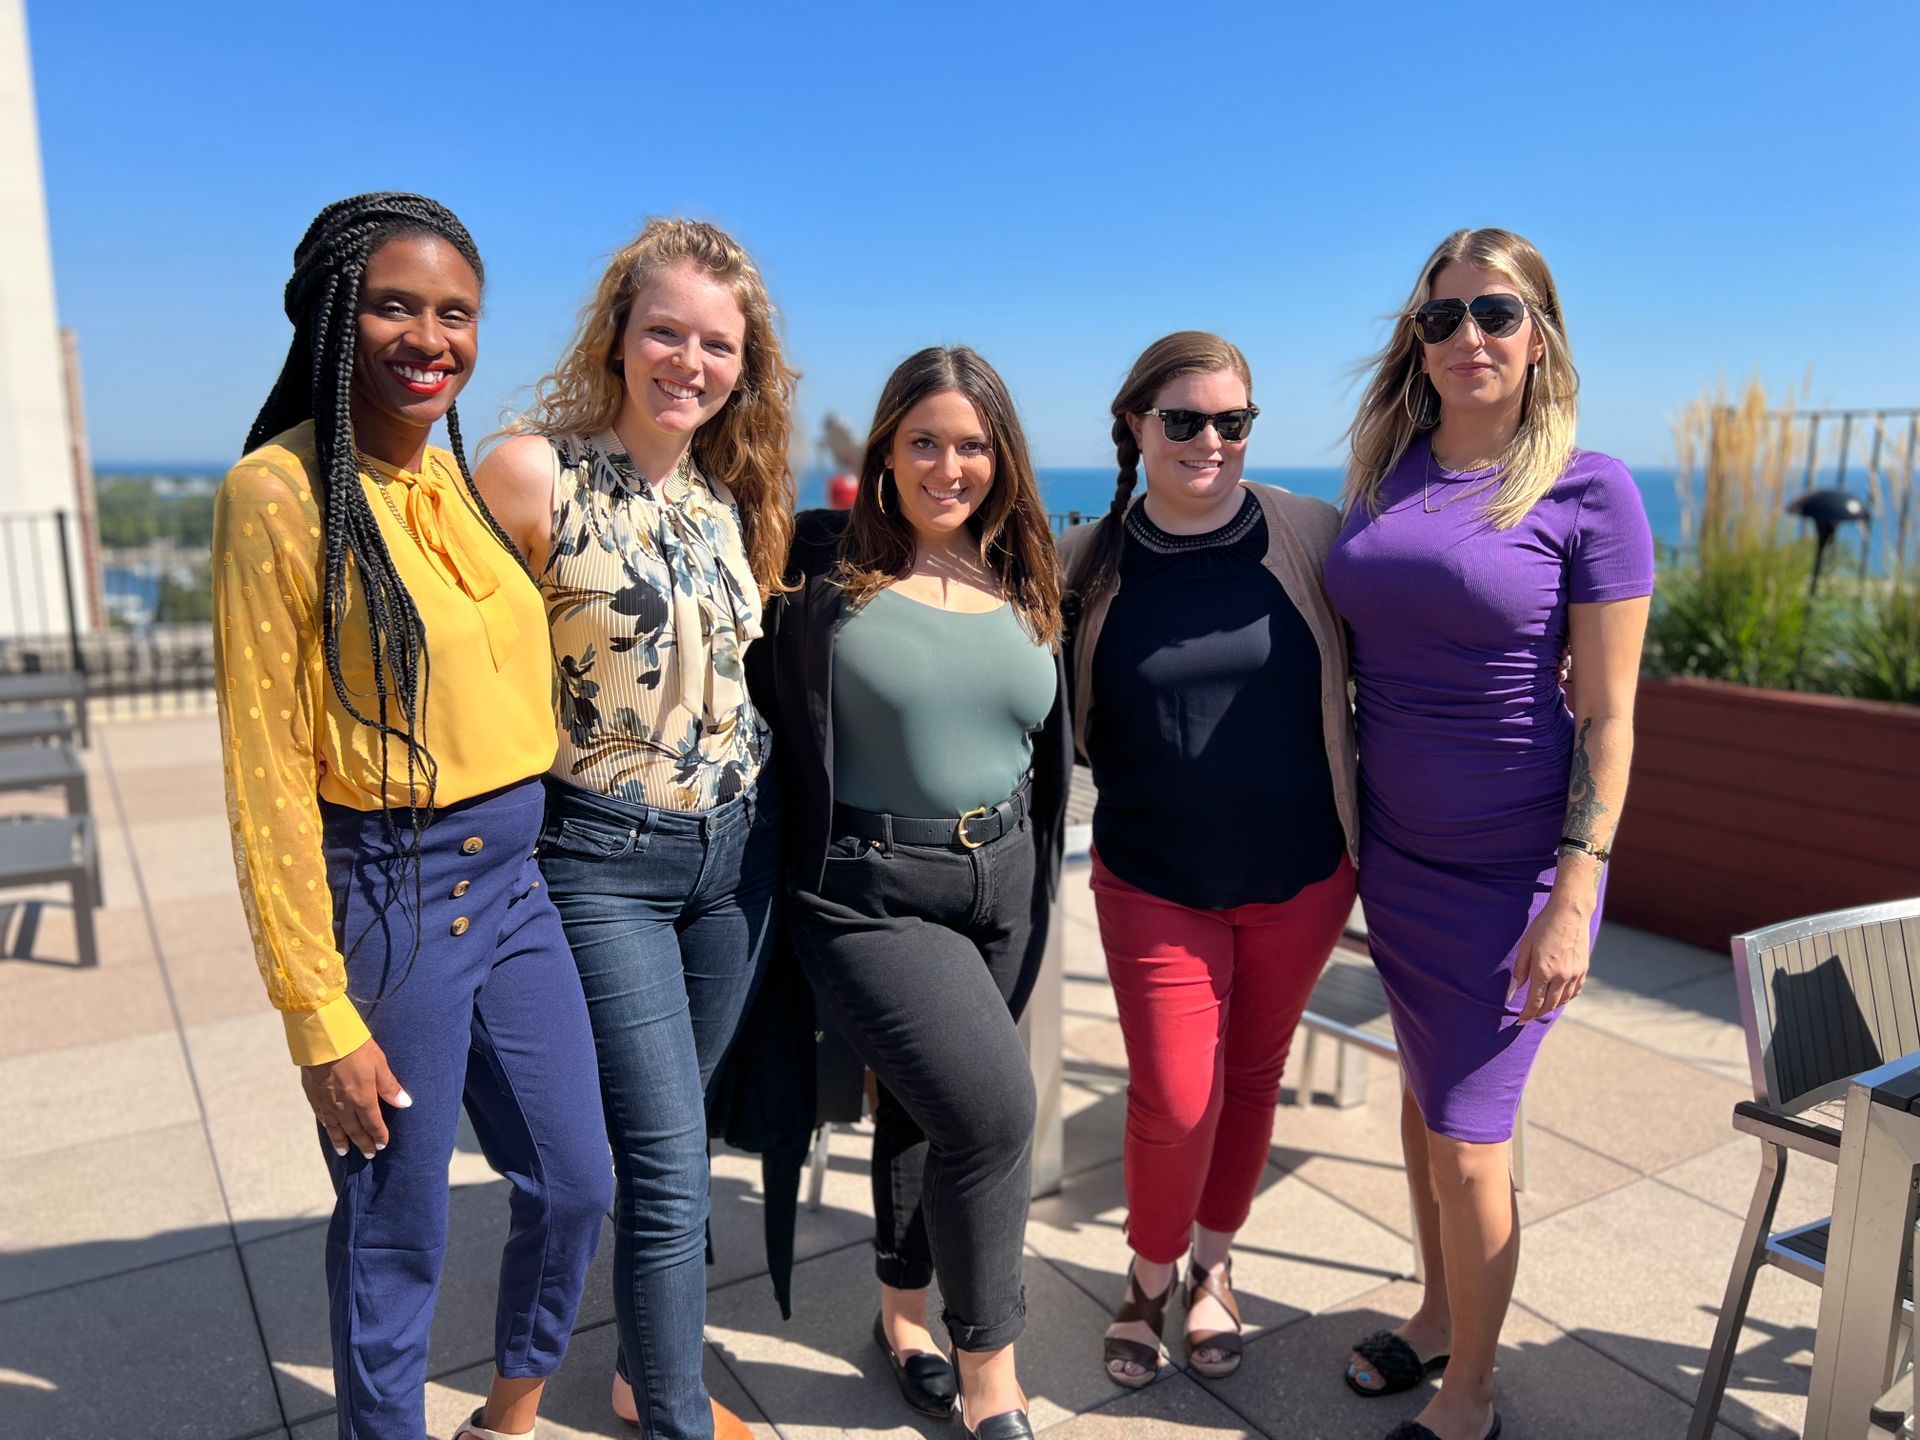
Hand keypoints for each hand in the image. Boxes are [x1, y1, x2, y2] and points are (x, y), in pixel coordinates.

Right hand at [301, 1038, 410, 1158]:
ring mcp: (326, 1102)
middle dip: (362, 1143)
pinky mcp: (313, 1095)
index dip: (378, 1136)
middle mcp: (343, 1106)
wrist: (323, 1038)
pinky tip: (329, 1128)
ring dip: (341, 1141)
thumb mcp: (379, 1064)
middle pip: (354, 1130)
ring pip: (335, 1128)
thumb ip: (390, 1086)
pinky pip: (321, 1116)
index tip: (382, 1145)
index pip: (373, 1124)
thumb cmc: (356, 1048)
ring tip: (345, 1152)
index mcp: (362, 1099)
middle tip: (368, 1155)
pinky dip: (327, 1126)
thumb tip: (405, 1103)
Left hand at [1510, 897, 1589, 1023]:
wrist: (1569, 913)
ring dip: (1552, 1007)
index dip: (1527, 1014)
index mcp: (1543, 971)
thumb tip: (1511, 993)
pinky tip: (1558, 997)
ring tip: (1541, 1008)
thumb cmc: (1543, 927)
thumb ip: (1519, 972)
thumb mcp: (1525, 947)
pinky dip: (1566, 998)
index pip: (1534, 1002)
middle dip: (1537, 1014)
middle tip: (1528, 1017)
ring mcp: (1575, 974)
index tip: (1520, 1020)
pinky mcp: (1583, 969)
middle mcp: (1561, 976)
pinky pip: (1575, 991)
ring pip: (1563, 1000)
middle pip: (1549, 1005)